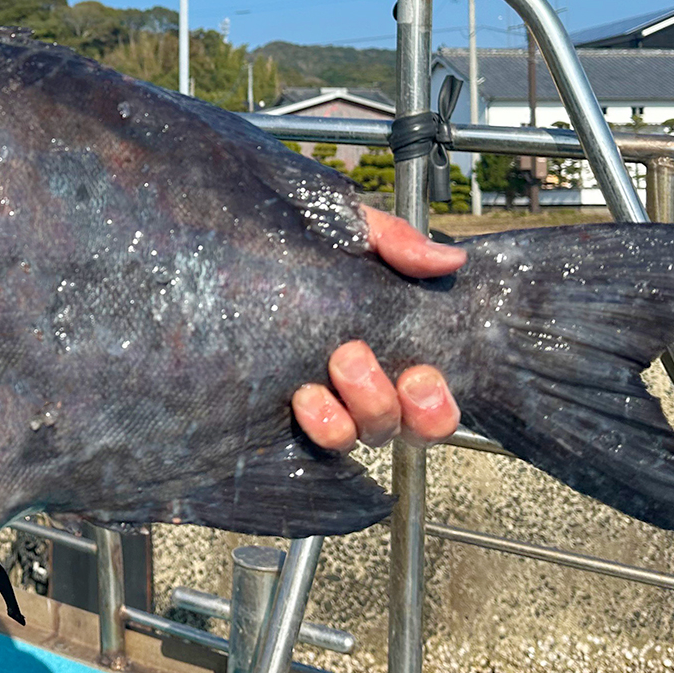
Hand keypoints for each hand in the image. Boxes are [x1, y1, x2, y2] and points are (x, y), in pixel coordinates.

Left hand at [292, 208, 463, 449]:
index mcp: (392, 347)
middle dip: (383, 402)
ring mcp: (325, 402)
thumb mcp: (349, 228)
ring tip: (315, 381)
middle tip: (350, 355)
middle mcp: (364, 385)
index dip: (436, 406)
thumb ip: (396, 241)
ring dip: (344, 418)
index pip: (432, 403)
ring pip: (356, 438)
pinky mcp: (282, 412)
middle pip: (401, 429)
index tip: (419, 375)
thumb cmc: (297, 238)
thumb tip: (449, 260)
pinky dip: (314, 429)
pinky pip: (311, 444)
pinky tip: (297, 399)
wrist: (224, 236)